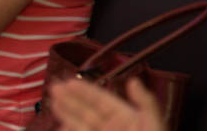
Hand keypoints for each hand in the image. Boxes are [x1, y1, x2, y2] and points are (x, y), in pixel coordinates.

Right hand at [50, 78, 164, 130]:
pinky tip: (61, 125)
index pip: (102, 101)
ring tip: (53, 103)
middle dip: (70, 99)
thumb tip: (133, 80)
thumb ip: (146, 104)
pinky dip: (70, 129)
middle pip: (88, 111)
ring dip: (66, 114)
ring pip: (81, 125)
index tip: (68, 82)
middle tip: (53, 88)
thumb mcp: (153, 128)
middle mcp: (113, 129)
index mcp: (127, 120)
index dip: (85, 91)